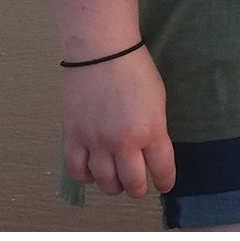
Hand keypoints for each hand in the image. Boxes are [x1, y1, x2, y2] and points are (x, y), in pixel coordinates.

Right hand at [62, 46, 175, 198]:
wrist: (101, 51)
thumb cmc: (136, 69)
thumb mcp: (158, 100)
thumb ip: (155, 128)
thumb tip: (150, 150)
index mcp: (151, 130)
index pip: (162, 170)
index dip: (165, 182)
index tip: (165, 185)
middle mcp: (124, 142)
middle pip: (133, 183)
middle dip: (138, 189)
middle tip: (139, 186)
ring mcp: (96, 142)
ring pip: (105, 182)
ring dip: (113, 186)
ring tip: (117, 182)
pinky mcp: (73, 137)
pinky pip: (77, 170)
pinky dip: (86, 177)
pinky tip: (93, 172)